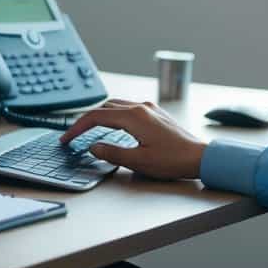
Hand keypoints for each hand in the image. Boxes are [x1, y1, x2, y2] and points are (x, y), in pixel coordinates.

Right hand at [60, 99, 207, 179]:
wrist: (201, 157)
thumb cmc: (173, 160)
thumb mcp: (139, 161)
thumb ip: (112, 153)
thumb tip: (93, 147)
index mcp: (134, 117)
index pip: (96, 117)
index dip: (78, 128)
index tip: (67, 138)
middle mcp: (141, 107)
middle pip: (104, 107)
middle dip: (86, 120)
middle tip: (74, 134)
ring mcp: (149, 108)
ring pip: (115, 105)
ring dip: (99, 116)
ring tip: (89, 130)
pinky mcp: (155, 113)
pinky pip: (127, 108)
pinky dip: (113, 115)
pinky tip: (113, 127)